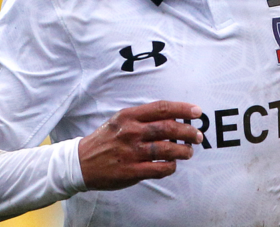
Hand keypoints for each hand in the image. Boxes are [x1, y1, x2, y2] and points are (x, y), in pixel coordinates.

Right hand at [78, 100, 203, 189]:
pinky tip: (173, 164)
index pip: (162, 108)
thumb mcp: (120, 120)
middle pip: (168, 128)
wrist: (82, 162)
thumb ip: (143, 118)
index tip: (197, 112)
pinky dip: (171, 166)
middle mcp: (131, 132)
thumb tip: (174, 117)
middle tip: (198, 136)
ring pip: (167, 150)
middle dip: (188, 132)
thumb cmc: (107, 139)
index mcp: (129, 116)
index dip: (183, 109)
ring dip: (183, 151)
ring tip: (188, 151)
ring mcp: (131, 152)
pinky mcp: (131, 171)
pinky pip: (159, 168)